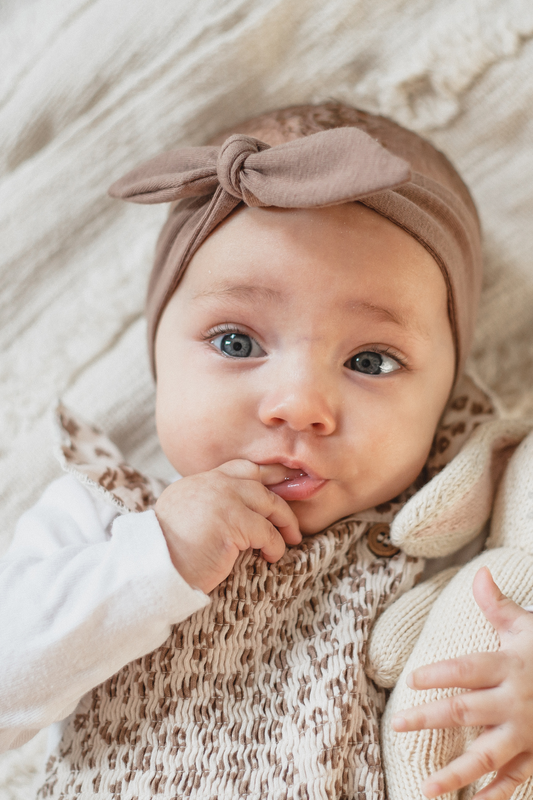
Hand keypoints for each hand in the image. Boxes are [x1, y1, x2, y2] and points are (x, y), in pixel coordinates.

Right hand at [155, 459, 300, 594]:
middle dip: (285, 498)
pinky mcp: (232, 522)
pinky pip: (267, 532)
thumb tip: (240, 510)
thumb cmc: (169, 551)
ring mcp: (224, 500)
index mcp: (201, 481)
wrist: (154, 568)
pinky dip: (275, 545)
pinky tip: (272, 555)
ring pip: (270, 504)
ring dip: (285, 523)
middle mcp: (213, 484)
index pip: (242, 468)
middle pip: (261, 484)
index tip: (288, 479)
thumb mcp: (185, 514)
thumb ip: (209, 502)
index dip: (268, 473)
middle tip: (296, 516)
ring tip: (292, 538)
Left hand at [392, 566, 532, 798]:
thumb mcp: (526, 626)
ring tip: (427, 786)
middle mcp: (515, 701)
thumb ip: (497, 605)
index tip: (410, 679)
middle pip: (466, 711)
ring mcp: (526, 731)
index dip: (439, 674)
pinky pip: (516, 779)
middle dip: (430, 718)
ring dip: (456, 772)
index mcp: (508, 666)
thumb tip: (480, 572)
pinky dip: (495, 794)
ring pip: (488, 756)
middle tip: (397, 724)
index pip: (467, 670)